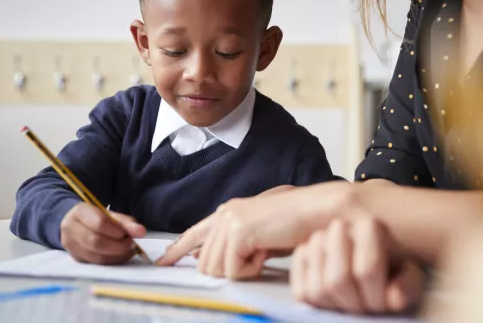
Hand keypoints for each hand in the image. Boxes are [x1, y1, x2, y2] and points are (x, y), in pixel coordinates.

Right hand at [60, 202, 146, 264]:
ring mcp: (70, 246)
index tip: (130, 235)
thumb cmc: (95, 217)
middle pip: (96, 242)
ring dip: (116, 255)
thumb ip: (126, 223)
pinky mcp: (76, 258)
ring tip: (127, 250)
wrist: (75, 223)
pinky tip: (118, 256)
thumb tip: (141, 232)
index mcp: (79, 212)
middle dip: (118, 246)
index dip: (117, 231)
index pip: (100, 223)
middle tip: (131, 245)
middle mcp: (70, 229)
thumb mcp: (110, 215)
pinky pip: (96, 263)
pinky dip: (111, 261)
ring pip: (96, 256)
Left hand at [157, 181, 353, 278]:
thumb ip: (233, 244)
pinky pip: (233, 269)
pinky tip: (266, 251)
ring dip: (242, 270)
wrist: (318, 210)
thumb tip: (208, 260)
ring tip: (263, 254)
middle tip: (255, 261)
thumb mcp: (259, 236)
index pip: (194, 233)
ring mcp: (230, 221)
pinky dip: (252, 269)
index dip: (177, 249)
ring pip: (216, 268)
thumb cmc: (296, 223)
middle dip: (228, 271)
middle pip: (205, 262)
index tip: (164, 261)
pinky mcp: (238, 231)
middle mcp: (225, 214)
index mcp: (229, 212)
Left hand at [291, 217, 423, 313]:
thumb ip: (408, 283)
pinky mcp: (311, 305)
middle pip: (339, 280)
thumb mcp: (411, 271)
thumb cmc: (393, 267)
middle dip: (337, 248)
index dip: (368, 244)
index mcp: (384, 298)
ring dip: (319, 253)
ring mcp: (332, 309)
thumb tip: (395, 298)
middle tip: (340, 223)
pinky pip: (301, 291)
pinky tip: (310, 248)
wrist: (375, 278)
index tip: (369, 221)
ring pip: (318, 287)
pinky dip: (302, 264)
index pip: (369, 271)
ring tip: (326, 234)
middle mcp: (357, 309)